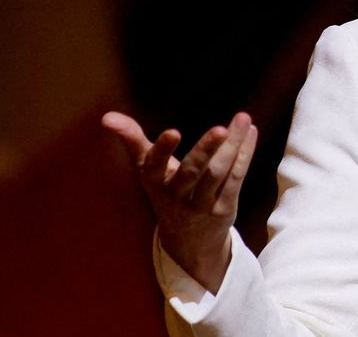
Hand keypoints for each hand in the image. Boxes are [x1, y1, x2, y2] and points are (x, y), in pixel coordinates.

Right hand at [102, 110, 257, 292]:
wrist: (187, 242)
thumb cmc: (166, 191)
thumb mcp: (148, 169)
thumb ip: (132, 140)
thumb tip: (106, 117)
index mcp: (154, 182)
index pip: (154, 165)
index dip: (162, 150)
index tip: (172, 132)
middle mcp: (176, 196)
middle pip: (192, 173)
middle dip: (205, 150)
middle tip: (220, 129)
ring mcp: (201, 205)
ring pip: (218, 174)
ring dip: (233, 146)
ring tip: (242, 119)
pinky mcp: (223, 209)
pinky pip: (235, 179)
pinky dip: (244, 155)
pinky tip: (250, 132)